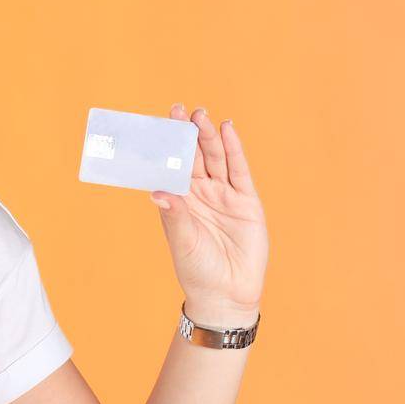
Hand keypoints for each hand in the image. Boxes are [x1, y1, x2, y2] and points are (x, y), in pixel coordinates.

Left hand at [150, 105, 268, 323]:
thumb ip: (175, 216)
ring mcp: (223, 196)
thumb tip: (158, 193)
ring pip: (215, 159)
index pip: (170, 166)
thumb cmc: (197, 270)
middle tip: (179, 109)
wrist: (227, 294)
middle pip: (193, 157)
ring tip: (200, 115)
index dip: (166, 146)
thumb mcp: (183, 242)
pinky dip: (234, 150)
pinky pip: (239, 171)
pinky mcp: (246, 202)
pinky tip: (227, 130)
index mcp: (178, 201)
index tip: (157, 124)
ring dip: (208, 137)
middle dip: (186, 133)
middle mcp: (200, 194)